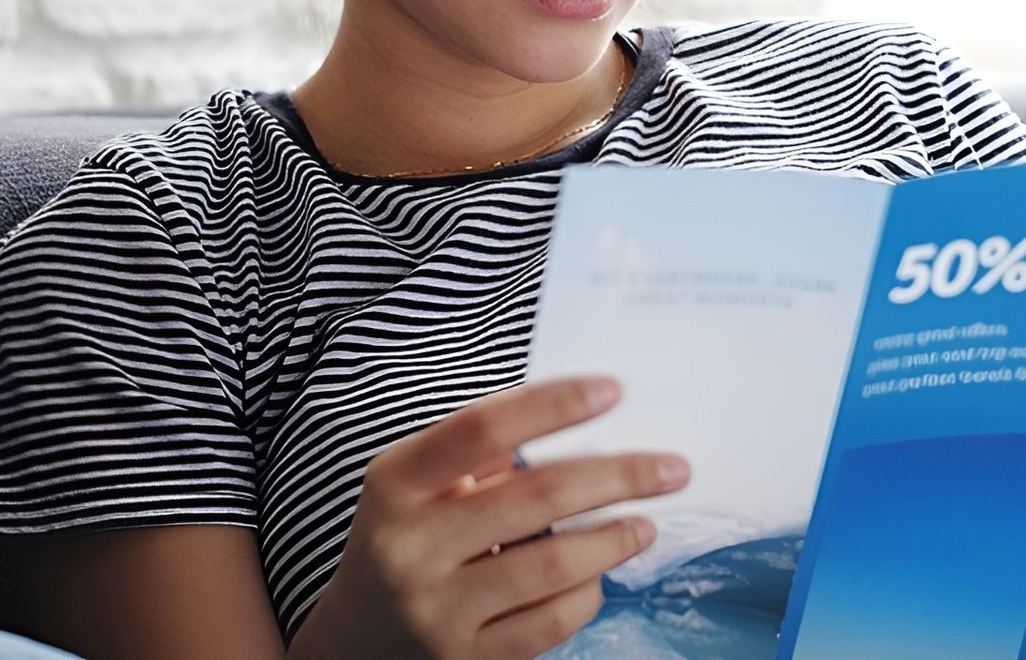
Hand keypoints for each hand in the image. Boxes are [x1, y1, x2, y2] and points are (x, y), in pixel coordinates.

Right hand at [288, 376, 689, 659]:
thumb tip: (585, 424)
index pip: (483, 428)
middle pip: (537, 495)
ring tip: (647, 523)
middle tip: (672, 468)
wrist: (352, 642)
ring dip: (615, 538)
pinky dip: (587, 593)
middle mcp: (411, 546)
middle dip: (619, 476)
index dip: (552, 404)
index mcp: (396, 484)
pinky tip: (600, 575)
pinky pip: (550, 621)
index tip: (613, 391)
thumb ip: (483, 453)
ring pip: (553, 565)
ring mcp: (437, 610)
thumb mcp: (417, 485)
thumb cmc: (405, 538)